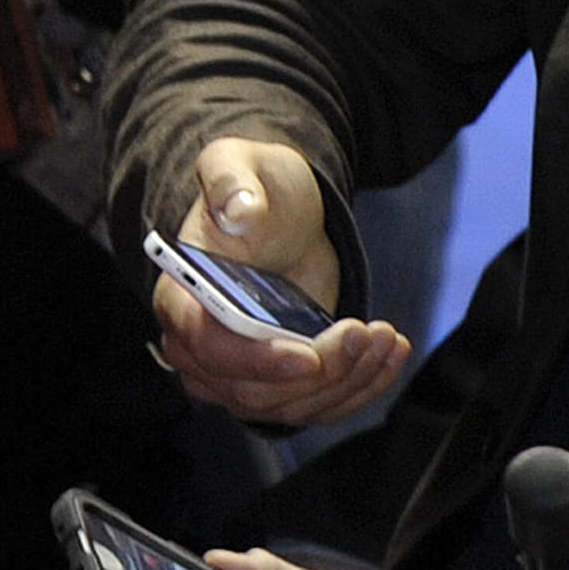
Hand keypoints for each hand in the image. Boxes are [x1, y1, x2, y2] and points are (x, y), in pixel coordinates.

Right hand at [151, 137, 408, 425]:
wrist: (277, 213)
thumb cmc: (252, 188)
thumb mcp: (238, 163)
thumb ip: (230, 181)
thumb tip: (240, 211)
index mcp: (179, 299)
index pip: (207, 347)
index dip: (256, 360)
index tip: (311, 356)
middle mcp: (198, 348)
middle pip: (251, 390)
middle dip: (319, 372)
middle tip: (367, 333)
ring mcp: (237, 373)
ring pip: (288, 405)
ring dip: (347, 380)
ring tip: (386, 337)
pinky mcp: (276, 381)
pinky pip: (313, 405)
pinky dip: (358, 388)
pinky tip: (389, 355)